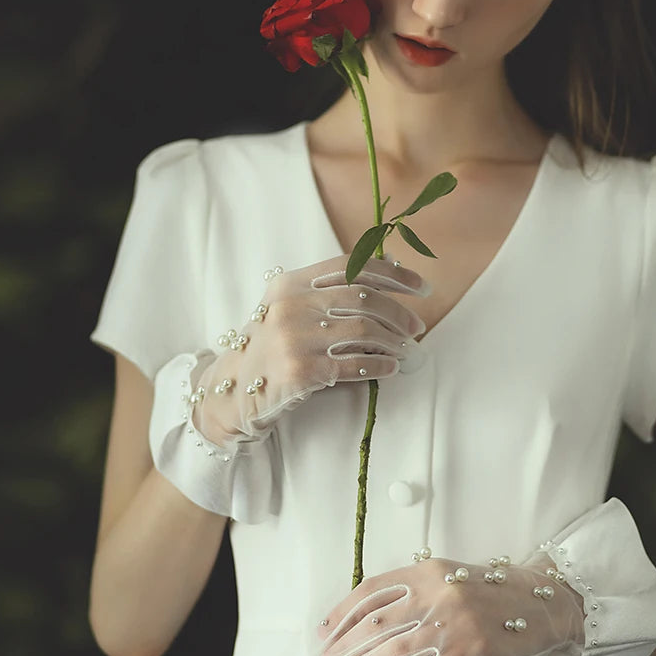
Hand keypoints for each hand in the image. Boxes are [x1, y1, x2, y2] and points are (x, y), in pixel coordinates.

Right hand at [192, 254, 428, 444]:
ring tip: (407, 351)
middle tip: (417, 328)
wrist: (233, 389)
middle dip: (399, 312)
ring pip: (363, 331)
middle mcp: (291, 305)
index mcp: (291, 283)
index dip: (393, 274)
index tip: (421, 287)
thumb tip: (390, 269)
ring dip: (394, 341)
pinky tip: (390, 369)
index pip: (351, 266)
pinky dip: (380, 366)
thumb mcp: (292, 308)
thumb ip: (330, 292)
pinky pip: (354, 365)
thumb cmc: (272, 347)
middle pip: (363, 298)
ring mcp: (294, 338)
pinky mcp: (300, 371)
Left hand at [316, 552, 584, 655]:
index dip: (341, 612)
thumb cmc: (490, 590)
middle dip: (342, 647)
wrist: (541, 604)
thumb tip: (365, 617)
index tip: (324, 632)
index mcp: (427, 570)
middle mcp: (436, 595)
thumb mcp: (448, 575)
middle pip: (374, 624)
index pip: (371, 590)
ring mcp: (451, 626)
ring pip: (389, 652)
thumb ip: (412, 588)